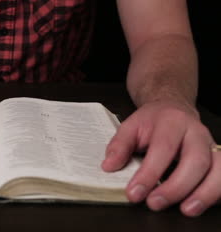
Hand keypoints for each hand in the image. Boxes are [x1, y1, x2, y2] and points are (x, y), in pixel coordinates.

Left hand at [101, 100, 219, 216]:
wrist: (173, 108)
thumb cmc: (152, 121)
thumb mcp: (130, 126)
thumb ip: (119, 145)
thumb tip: (109, 166)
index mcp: (172, 122)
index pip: (162, 149)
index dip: (149, 174)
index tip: (134, 193)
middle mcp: (196, 133)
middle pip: (195, 161)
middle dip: (176, 187)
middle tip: (154, 203)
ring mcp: (210, 146)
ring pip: (218, 169)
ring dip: (204, 193)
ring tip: (186, 210)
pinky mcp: (217, 158)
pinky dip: (215, 192)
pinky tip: (200, 203)